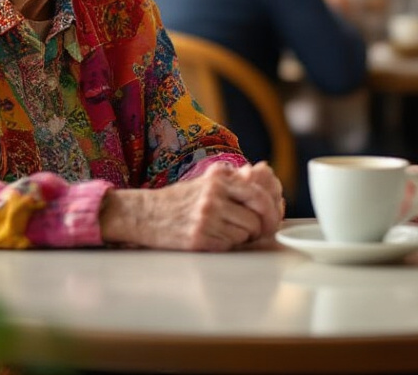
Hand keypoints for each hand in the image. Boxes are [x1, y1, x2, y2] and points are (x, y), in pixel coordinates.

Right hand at [100, 162, 282, 250]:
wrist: (144, 215)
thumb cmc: (178, 200)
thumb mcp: (205, 182)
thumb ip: (233, 179)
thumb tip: (262, 172)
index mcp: (218, 180)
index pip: (259, 194)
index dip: (272, 210)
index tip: (273, 219)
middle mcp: (213, 197)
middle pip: (257, 217)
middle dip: (260, 227)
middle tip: (257, 231)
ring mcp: (206, 219)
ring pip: (245, 234)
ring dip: (241, 237)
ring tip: (224, 231)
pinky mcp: (199, 239)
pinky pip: (229, 245)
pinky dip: (227, 244)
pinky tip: (213, 238)